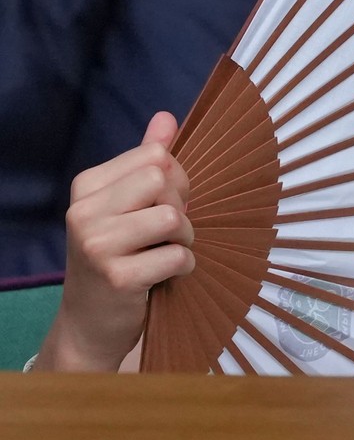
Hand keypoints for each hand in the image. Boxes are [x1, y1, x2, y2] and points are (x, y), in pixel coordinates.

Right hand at [36, 113, 194, 371]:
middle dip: (180, 206)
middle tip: (167, 232)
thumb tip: (166, 117)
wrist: (91, 322)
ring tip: (165, 253)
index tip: (163, 204)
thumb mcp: (126, 205)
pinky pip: (178, 256)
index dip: (175, 179)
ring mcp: (97, 245)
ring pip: (172, 217)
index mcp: (87, 186)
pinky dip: (184, 267)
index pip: (155, 155)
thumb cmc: (117, 256)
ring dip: (184, 238)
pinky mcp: (118, 277)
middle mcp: (83, 212)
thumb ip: (145, 160)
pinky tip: (164, 276)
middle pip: (164, 179)